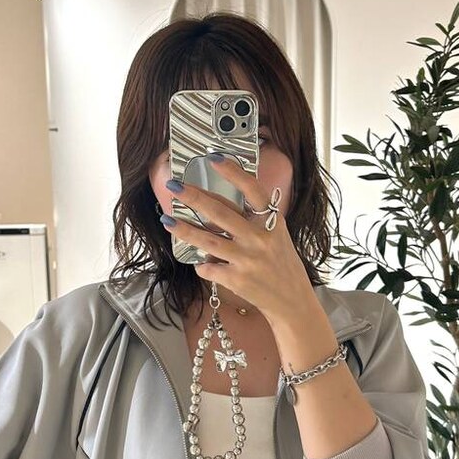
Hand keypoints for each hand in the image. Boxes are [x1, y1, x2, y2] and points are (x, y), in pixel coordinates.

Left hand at [164, 155, 313, 326]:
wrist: (291, 301)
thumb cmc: (280, 263)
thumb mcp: (277, 235)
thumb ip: (254, 219)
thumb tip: (216, 204)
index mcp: (271, 222)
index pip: (252, 190)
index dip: (233, 172)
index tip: (213, 157)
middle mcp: (260, 238)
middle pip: (221, 212)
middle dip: (194, 197)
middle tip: (174, 185)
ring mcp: (248, 259)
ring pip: (208, 241)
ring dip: (184, 229)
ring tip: (167, 220)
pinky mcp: (238, 279)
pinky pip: (209, 268)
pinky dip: (202, 265)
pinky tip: (200, 263)